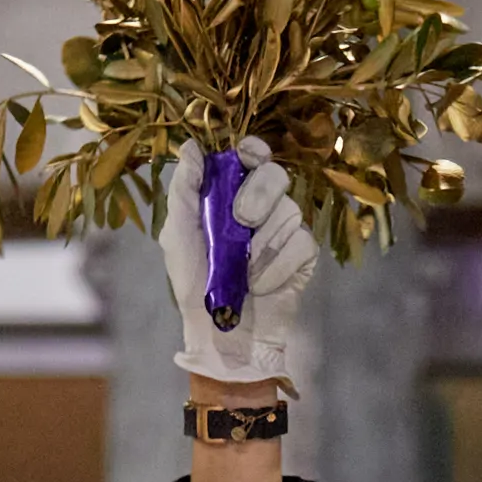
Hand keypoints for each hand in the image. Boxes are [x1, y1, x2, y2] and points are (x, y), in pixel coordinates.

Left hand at [155, 142, 318, 389]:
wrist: (219, 334)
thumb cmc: (194, 284)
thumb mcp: (178, 236)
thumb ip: (185, 191)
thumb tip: (191, 146)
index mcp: (232, 194)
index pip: (253, 156)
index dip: (254, 151)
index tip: (247, 157)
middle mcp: (263, 207)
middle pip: (276, 176)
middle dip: (257, 196)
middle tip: (241, 222)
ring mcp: (286, 231)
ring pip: (289, 211)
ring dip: (261, 244)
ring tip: (242, 271)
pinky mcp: (304, 257)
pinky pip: (300, 245)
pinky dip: (275, 268)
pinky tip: (259, 285)